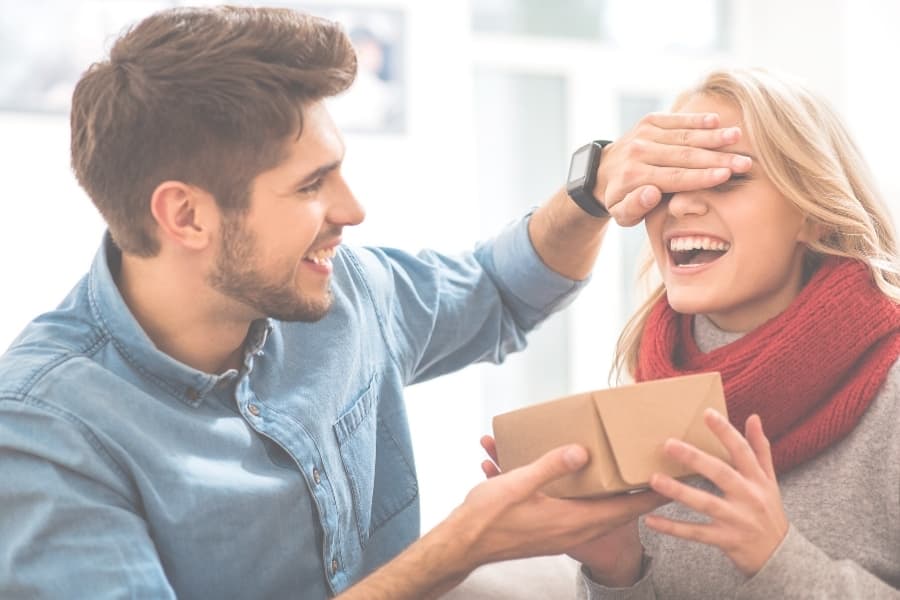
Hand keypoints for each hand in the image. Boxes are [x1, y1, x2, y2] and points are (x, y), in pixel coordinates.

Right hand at [473, 436, 658, 582]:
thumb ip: (553, 466)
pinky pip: (574, 511)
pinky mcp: (548, 531)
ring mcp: (560, 533)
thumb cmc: (488, 518)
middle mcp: (572, 529)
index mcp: (573, 520)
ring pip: (595, 510)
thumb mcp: (520, 484)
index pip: (625, 508)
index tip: (674, 480)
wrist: (462, 546)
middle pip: (616, 510)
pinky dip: (581, 495)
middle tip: (652, 469)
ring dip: (608, 492)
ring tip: (621, 472)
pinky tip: (566, 476)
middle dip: (635, 490)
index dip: (651, 495)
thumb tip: (583, 452)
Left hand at [596, 112, 752, 226]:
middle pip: (684, 156)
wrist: (602, 171)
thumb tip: (652, 193)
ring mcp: (644, 134)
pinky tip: (717, 121)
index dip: (702, 176)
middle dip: (717, 158)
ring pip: (683, 136)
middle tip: (745, 161)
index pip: (675, 177)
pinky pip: (676, 120)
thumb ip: (635, 207)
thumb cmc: (620, 198)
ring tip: (737, 137)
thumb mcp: (622, 214)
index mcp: (634, 176)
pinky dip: (696, 120)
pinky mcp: (649, 121)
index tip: (727, 175)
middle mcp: (638, 152)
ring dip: (712, 136)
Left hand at [644, 410, 787, 576]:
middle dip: (695, 458)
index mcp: (757, 480)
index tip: (707, 413)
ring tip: (655, 479)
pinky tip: (650, 520)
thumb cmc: (769, 511)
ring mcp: (737, 520)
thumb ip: (760, 449)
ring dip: (679, 491)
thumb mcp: (770, 480)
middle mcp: (748, 497)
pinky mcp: (725, 540)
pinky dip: (672, 528)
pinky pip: (695, 533)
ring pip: (705, 503)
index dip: (725, 431)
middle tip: (669, 444)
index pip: (741, 451)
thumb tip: (753, 417)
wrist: (780, 557)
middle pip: (721, 474)